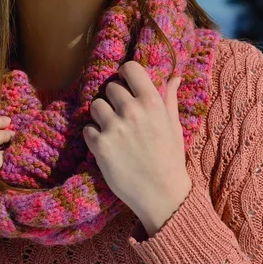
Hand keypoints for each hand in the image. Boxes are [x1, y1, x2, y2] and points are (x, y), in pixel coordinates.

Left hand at [83, 61, 191, 235]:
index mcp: (152, 102)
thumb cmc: (170, 158)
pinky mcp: (100, 145)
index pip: (129, 68)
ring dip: (101, 116)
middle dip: (114, 99)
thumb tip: (174, 76)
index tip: (126, 85)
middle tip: (121, 116)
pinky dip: (94, 137)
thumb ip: (169, 98)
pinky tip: (107, 146)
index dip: (125, 75)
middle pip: (110, 87)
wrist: (162, 195)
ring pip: (95, 106)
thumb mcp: (174, 125)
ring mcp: (114, 127)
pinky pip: (88, 129)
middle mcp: (132, 110)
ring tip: (113, 131)